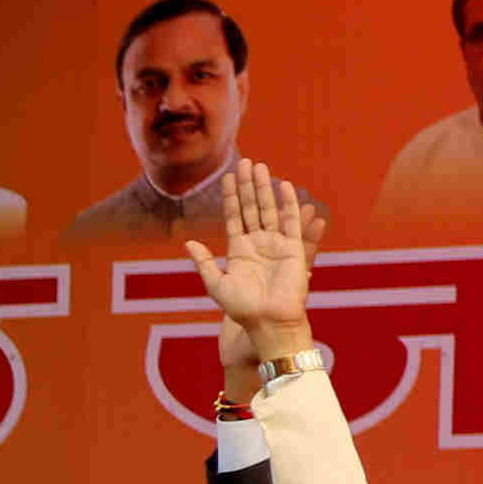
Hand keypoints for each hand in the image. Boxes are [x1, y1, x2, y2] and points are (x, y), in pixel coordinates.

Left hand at [182, 160, 315, 359]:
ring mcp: (276, 244)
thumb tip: (188, 243)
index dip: (231, 197)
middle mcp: (257, 243)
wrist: (268, 322)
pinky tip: (284, 186)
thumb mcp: (216, 285)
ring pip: (269, 209)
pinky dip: (288, 203)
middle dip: (247, 185)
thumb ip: (204, 263)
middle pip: (251, 207)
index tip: (227, 177)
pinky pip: (291, 221)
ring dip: (264, 188)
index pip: (233, 217)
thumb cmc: (242, 309)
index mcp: (238, 251)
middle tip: (245, 161)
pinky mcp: (293, 248)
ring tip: (259, 166)